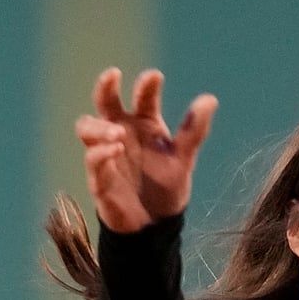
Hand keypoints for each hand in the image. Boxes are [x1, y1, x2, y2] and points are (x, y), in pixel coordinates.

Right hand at [76, 68, 217, 232]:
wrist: (155, 225)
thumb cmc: (167, 186)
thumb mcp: (184, 157)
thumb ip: (194, 129)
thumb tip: (211, 98)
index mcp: (145, 124)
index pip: (143, 96)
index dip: (147, 85)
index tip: (155, 77)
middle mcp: (122, 133)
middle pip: (105, 103)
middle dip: (105, 87)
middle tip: (113, 75)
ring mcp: (108, 154)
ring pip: (87, 128)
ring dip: (100, 126)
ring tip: (117, 132)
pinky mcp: (100, 178)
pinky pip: (93, 161)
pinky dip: (101, 153)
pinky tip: (115, 149)